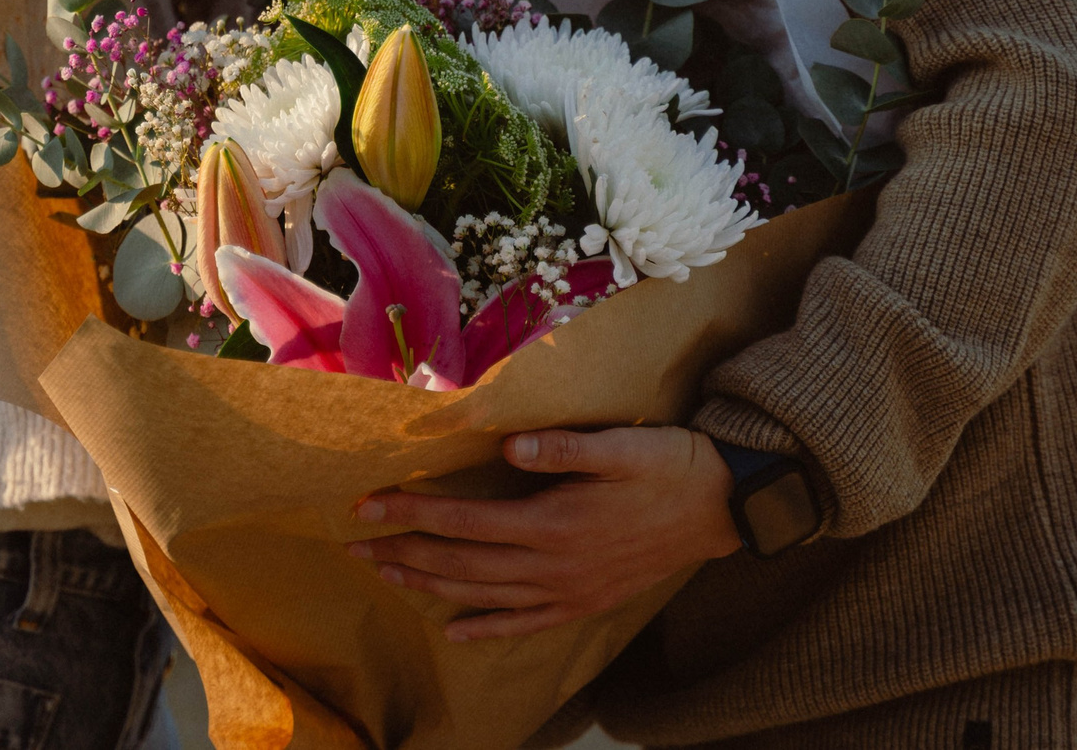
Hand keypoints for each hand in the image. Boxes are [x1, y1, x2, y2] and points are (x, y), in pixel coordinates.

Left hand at [346, 426, 739, 640]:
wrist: (722, 507)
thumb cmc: (668, 466)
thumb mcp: (622, 445)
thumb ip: (563, 449)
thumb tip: (509, 446)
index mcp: (553, 521)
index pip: (462, 520)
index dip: (410, 512)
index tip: (366, 504)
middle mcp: (551, 564)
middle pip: (460, 562)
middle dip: (402, 551)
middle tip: (354, 543)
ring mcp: (567, 590)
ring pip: (482, 595)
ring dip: (429, 586)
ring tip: (386, 575)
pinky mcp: (583, 604)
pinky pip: (524, 624)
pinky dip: (485, 628)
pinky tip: (455, 630)